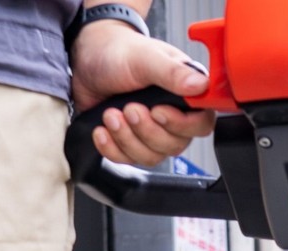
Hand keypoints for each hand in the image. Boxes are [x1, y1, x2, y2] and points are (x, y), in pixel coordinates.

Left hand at [71, 20, 215, 166]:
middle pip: (175, 145)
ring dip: (126, 138)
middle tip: (129, 108)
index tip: (158, 112)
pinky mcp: (131, 142)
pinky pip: (129, 159)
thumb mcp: (145, 58)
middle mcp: (174, 116)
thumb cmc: (118, 53)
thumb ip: (173, 73)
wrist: (86, 60)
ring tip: (110, 114)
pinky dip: (112, 148)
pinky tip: (102, 130)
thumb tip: (201, 86)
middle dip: (146, 131)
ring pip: (151, 156)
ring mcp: (153, 132)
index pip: (201, 123)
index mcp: (186, 94)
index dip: (182, 125)